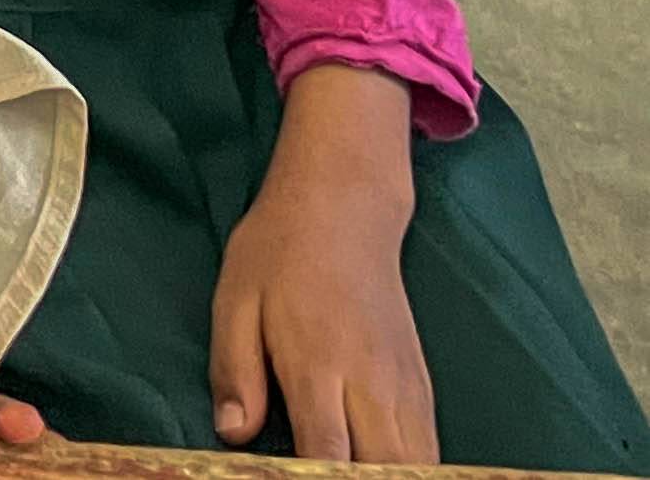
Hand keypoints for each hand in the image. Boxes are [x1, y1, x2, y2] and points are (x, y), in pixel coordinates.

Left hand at [210, 72, 432, 459]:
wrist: (345, 209)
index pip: (328, 455)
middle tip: (317, 474)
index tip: (294, 478)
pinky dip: (411, 467)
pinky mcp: (423, 386)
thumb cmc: (278, 253)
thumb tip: (233, 434)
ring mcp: (406, 388)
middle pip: (383, 471)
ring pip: (417, 466)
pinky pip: (429, 450)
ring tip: (350, 470)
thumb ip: (234, 372)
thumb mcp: (234, 302)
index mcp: (319, 365)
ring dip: (387, 476)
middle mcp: (373, 384)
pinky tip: (380, 466)